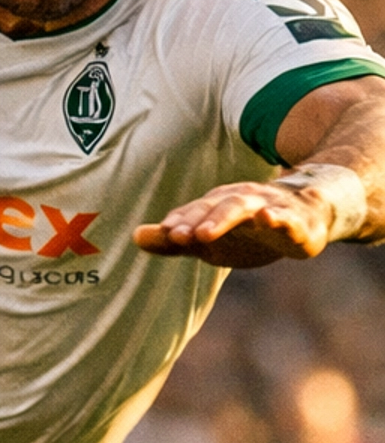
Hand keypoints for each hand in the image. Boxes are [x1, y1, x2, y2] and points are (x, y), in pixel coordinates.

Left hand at [135, 173, 357, 266]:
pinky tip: (267, 219)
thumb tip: (135, 237)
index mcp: (218, 205)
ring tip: (205, 233)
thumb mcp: (209, 239)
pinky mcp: (297, 223)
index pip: (195, 212)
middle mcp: (242, 201)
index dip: (179, 222)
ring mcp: (270, 208)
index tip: (163, 234)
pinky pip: (287, 219)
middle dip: (197, 220)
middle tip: (177, 236)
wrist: (306, 216)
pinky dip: (277, 218)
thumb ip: (174, 241)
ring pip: (245, 208)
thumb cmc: (249, 230)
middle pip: (216, 207)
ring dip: (224, 219)